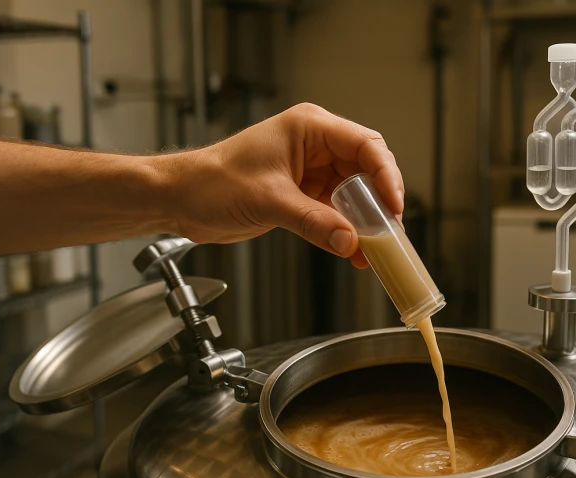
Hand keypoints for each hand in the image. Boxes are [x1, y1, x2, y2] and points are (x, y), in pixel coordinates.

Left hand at [156, 103, 404, 267]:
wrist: (181, 199)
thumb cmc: (212, 182)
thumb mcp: (269, 202)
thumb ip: (313, 222)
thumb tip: (350, 241)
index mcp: (309, 128)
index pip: (365, 145)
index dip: (386, 176)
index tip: (394, 206)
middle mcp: (314, 145)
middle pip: (366, 170)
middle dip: (380, 202)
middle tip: (390, 231)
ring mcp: (310, 170)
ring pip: (354, 194)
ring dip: (365, 221)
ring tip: (376, 248)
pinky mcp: (303, 194)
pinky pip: (336, 212)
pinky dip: (346, 231)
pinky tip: (355, 252)